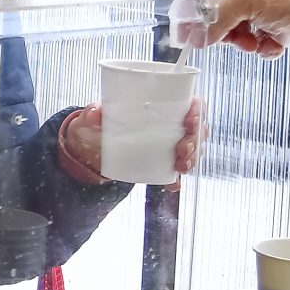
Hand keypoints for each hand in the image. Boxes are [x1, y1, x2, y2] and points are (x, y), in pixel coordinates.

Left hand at [56, 101, 203, 184]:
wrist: (90, 149)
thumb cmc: (98, 125)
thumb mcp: (93, 117)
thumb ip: (93, 113)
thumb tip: (97, 112)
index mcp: (163, 107)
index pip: (192, 104)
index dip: (198, 111)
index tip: (190, 119)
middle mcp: (171, 126)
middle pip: (197, 130)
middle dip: (195, 140)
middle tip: (183, 148)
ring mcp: (169, 146)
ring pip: (192, 151)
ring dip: (191, 159)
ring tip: (180, 165)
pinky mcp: (161, 165)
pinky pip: (175, 174)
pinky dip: (175, 181)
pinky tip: (172, 185)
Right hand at [184, 0, 289, 57]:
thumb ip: (214, 17)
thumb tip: (192, 35)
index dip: (193, 6)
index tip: (188, 31)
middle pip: (216, 5)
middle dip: (222, 26)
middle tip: (229, 37)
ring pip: (233, 24)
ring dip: (241, 38)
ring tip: (255, 41)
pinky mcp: (278, 17)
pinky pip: (253, 35)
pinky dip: (260, 44)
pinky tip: (272, 44)